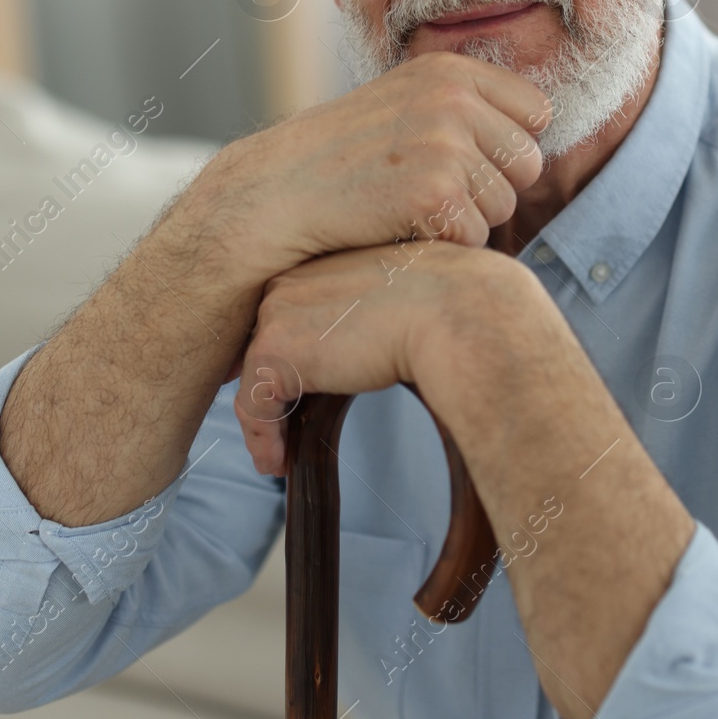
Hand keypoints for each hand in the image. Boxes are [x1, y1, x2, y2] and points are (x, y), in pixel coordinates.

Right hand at [187, 52, 550, 286]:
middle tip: (432, 193)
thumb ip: (464, 105)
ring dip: (466, 219)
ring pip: (504, 205)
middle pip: (528, 164)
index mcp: (450, 71)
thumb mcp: (403, 104)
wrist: (276, 194)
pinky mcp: (435, 194)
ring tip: (408, 207)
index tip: (465, 161)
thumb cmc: (342, 158)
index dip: (506, 147)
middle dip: (492, 188)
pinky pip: (476, 235)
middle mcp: (454, 99)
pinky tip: (400, 228)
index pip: (535, 113)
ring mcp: (445, 145)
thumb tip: (543, 121)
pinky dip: (443, 243)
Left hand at [232, 238, 529, 475]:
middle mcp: (295, 275)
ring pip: (256, 373)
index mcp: (329, 255)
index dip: (297, 351)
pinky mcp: (278, 349)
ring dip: (267, 419)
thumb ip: (385, 306)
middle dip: (275, 384)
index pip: (298, 307)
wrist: (463, 312)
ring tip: (280, 454)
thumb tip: (384, 338)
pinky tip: (278, 463)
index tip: (303, 384)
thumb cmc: (460, 302)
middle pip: (270, 338)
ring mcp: (281, 310)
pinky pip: (254, 404)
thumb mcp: (413, 291)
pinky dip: (263, 437)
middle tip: (286, 426)